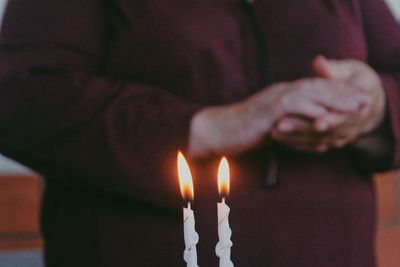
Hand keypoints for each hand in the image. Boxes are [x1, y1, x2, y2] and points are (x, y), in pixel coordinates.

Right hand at [188, 76, 367, 157]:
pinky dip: (312, 108)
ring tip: (354, 105)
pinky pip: (294, 105)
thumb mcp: (270, 125)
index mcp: (281, 94)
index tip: (354, 98)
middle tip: (363, 98)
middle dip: (343, 92)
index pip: (313, 88)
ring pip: (310, 92)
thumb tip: (305, 132)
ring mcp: (274, 98)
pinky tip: (327, 114)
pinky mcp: (268, 109)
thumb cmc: (242, 131)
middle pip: (317, 86)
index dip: (336, 92)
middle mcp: (280, 91)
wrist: (218, 130)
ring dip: (334, 98)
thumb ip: (288, 124)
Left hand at [272, 56, 385, 151]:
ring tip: (274, 131)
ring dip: (294, 136)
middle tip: (280, 125)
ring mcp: (340, 136)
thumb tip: (319, 62)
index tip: (315, 123)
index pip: (345, 116)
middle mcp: (353, 125)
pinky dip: (294, 141)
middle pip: (326, 130)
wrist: (363, 100)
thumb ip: (332, 69)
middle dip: (302, 128)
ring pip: (316, 140)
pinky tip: (277, 136)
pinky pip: (311, 145)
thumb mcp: (347, 70)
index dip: (330, 119)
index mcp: (362, 106)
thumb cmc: (353, 78)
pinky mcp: (329, 142)